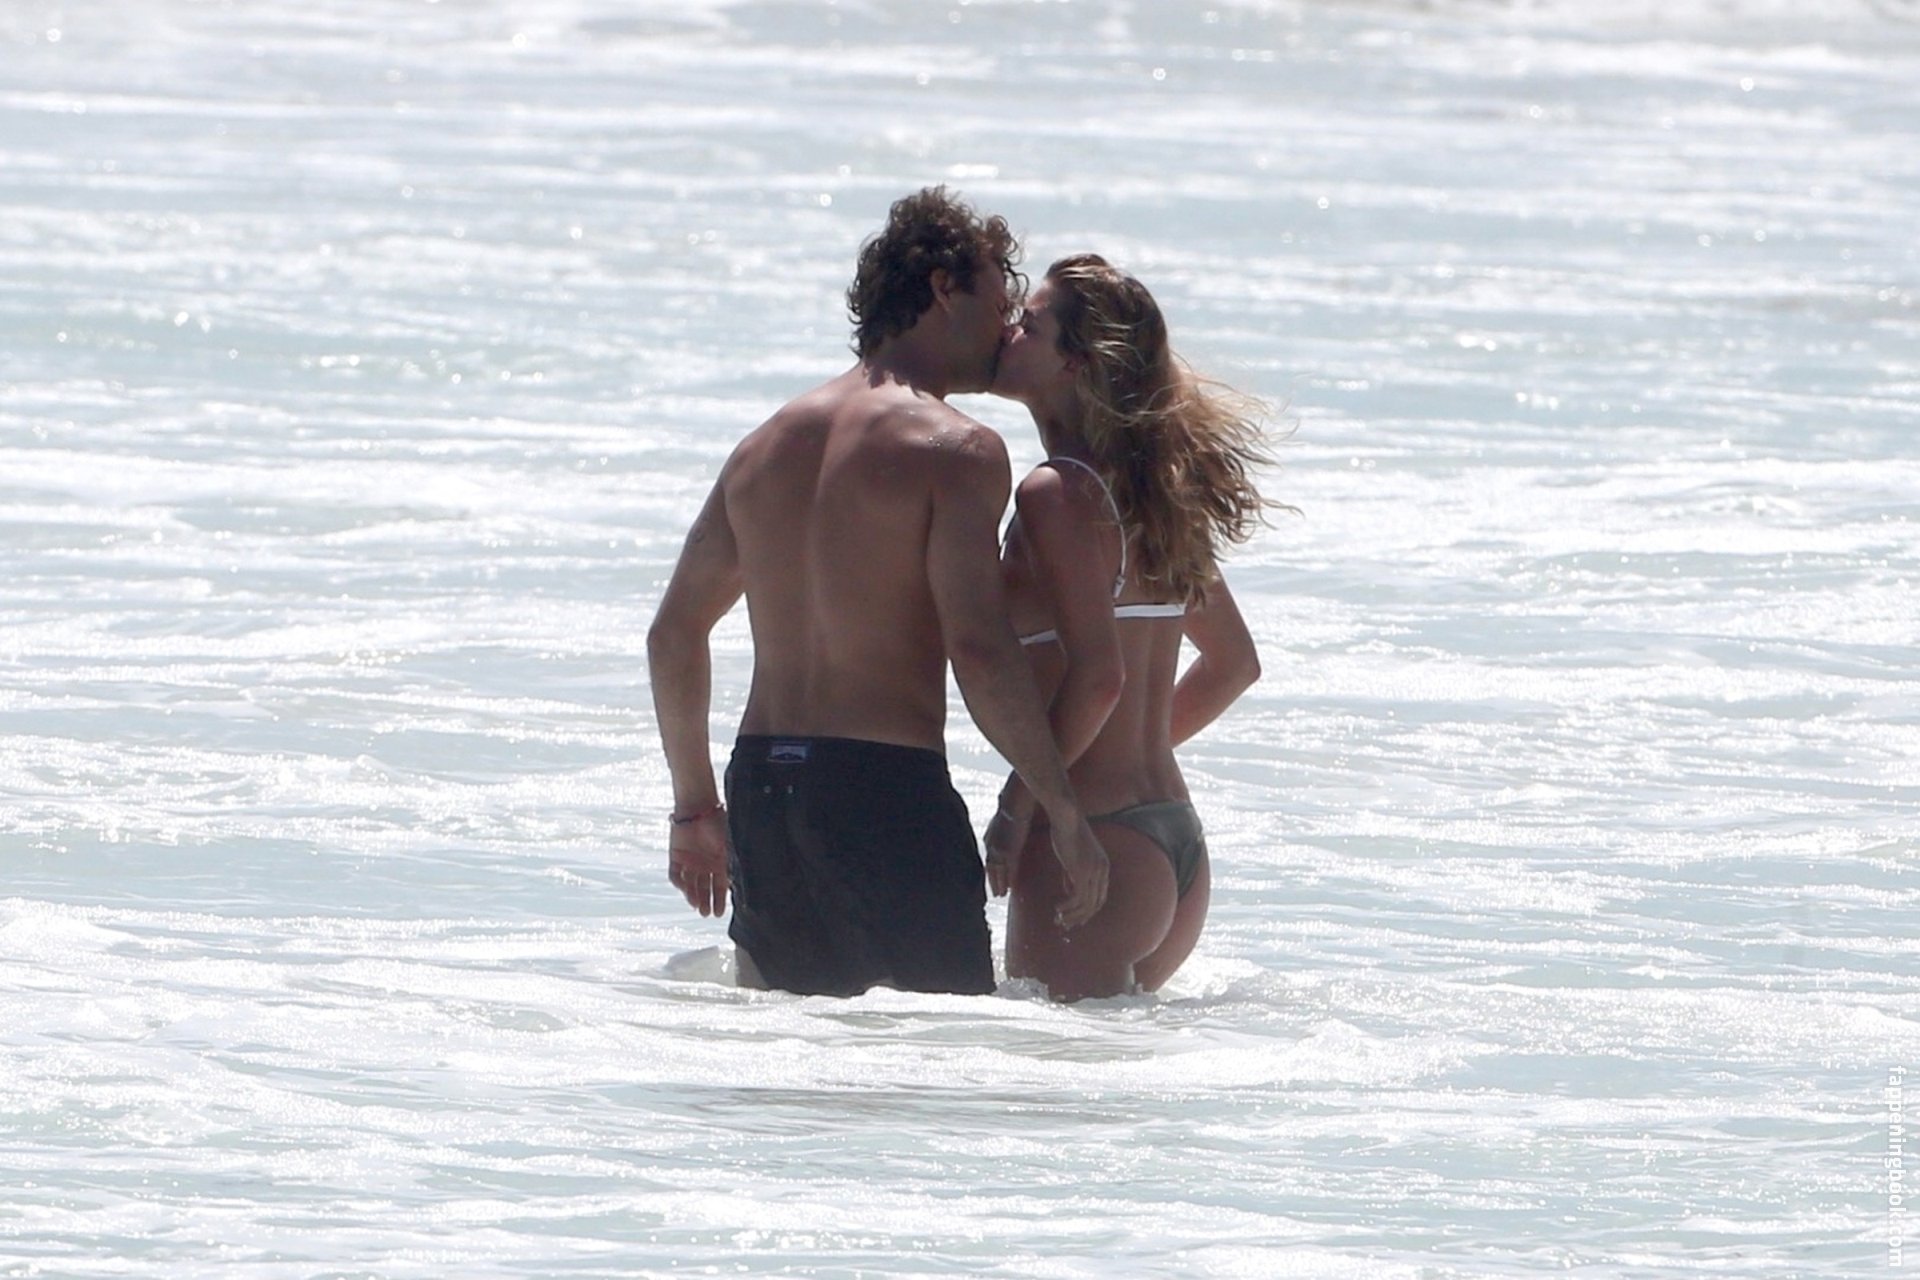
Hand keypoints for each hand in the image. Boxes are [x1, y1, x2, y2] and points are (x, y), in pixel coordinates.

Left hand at [667, 808, 729, 916]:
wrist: (699, 808)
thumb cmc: (719, 824)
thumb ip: (733, 864)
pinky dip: (679, 883)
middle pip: (705, 889)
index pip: (720, 887)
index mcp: (720, 863)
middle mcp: (705, 865)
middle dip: (706, 902)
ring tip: (696, 905)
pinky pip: (675, 875)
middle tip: (706, 913)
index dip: (720, 901)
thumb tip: (740, 884)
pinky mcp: (675, 857)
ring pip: (690, 885)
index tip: (720, 913)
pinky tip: (684, 889)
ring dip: (693, 896)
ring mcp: (690, 862)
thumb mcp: (730, 846)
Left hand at [983, 805, 1030, 896]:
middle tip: (996, 892)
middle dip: (992, 880)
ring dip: (998, 884)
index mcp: (991, 837)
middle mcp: (991, 845)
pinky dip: (1008, 880)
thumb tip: (1014, 825)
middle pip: (990, 867)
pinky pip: (1008, 871)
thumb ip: (1009, 826)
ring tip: (1001, 894)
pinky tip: (1010, 889)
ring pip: (996, 872)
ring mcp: (999, 849)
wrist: (1017, 801)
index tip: (993, 878)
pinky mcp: (1008, 852)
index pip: (989, 857)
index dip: (991, 869)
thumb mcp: (1009, 818)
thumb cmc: (1015, 806)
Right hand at [1048, 813, 1109, 930]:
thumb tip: (1070, 892)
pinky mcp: (1082, 871)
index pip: (1100, 896)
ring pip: (1087, 904)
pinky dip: (1068, 907)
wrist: (1066, 817)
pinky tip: (1058, 909)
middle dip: (1080, 917)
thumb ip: (1073, 875)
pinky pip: (1077, 898)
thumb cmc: (1066, 832)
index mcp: (1103, 866)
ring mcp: (1094, 872)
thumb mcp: (1072, 857)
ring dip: (1072, 915)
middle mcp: (1102, 871)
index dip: (1088, 910)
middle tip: (1066, 925)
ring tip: (1059, 920)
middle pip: (1096, 903)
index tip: (1074, 918)